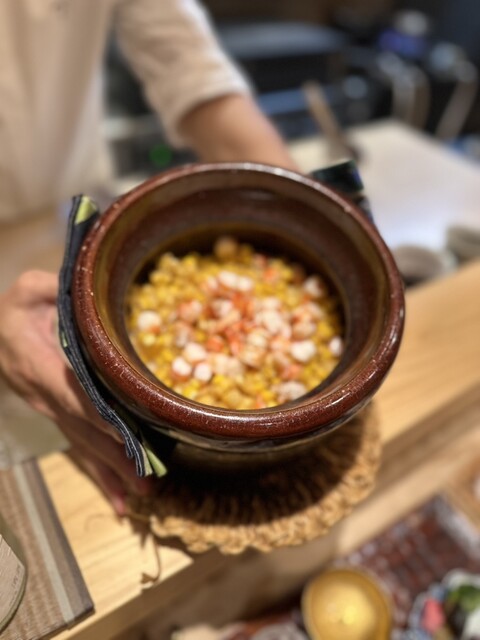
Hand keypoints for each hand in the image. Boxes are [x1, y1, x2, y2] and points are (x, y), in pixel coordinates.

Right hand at [0, 270, 154, 514]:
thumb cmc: (18, 310)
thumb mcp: (31, 290)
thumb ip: (50, 289)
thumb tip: (82, 292)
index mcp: (36, 362)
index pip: (69, 392)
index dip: (95, 413)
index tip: (121, 432)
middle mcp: (44, 395)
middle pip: (81, 429)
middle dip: (112, 456)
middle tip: (144, 481)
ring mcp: (51, 411)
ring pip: (81, 445)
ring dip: (109, 472)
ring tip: (138, 496)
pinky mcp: (60, 417)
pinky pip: (80, 447)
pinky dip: (100, 473)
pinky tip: (120, 498)